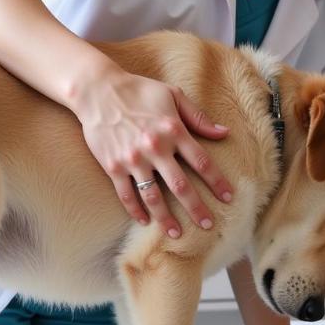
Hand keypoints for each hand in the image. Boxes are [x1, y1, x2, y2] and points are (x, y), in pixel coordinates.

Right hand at [74, 69, 233, 237]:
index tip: (227, 197)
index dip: (217, 182)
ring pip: (153, 196)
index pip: (201, 162)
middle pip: (181, 185)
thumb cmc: (138, 90)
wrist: (97, 90)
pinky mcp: (113, 166)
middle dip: (196, 207)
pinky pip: (126, 194)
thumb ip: (198, 117)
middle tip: (208, 224)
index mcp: (173, 130)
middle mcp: (155, 148)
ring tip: (176, 233)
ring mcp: (133, 159)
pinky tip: (144, 221)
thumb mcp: (173, 95)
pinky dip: (135, 210)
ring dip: (166, 218)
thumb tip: (224, 133)